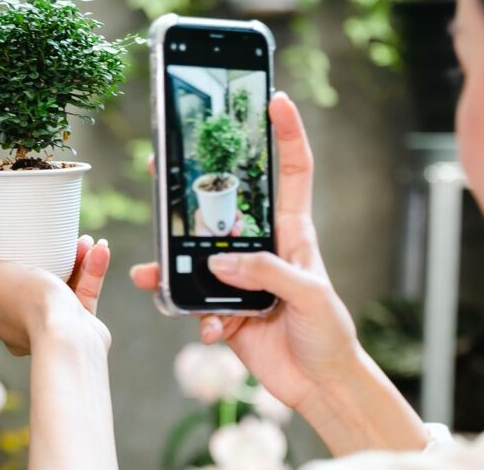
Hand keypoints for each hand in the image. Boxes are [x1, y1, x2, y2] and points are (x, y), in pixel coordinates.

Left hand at [0, 236, 111, 356]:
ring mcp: (48, 325)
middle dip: (41, 253)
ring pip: (59, 284)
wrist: (72, 340)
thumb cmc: (30, 307)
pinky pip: (82, 292)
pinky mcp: (75, 324)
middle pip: (24, 280)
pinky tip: (100, 250)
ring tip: (84, 240)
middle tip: (51, 234)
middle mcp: (17, 323)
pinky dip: (91, 271)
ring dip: (73, 259)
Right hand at [132, 92, 363, 411]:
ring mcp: (240, 278)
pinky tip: (206, 329)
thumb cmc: (330, 333)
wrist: (319, 385)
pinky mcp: (225, 310)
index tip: (276, 99)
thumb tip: (219, 261)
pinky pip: (195, 305)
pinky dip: (194, 317)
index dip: (287, 134)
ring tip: (153, 270)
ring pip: (195, 257)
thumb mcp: (310, 295)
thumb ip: (267, 273)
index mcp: (292, 233)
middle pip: (222, 205)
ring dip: (172, 264)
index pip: (291, 172)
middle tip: (163, 162)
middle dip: (193, 184)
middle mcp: (262, 249)